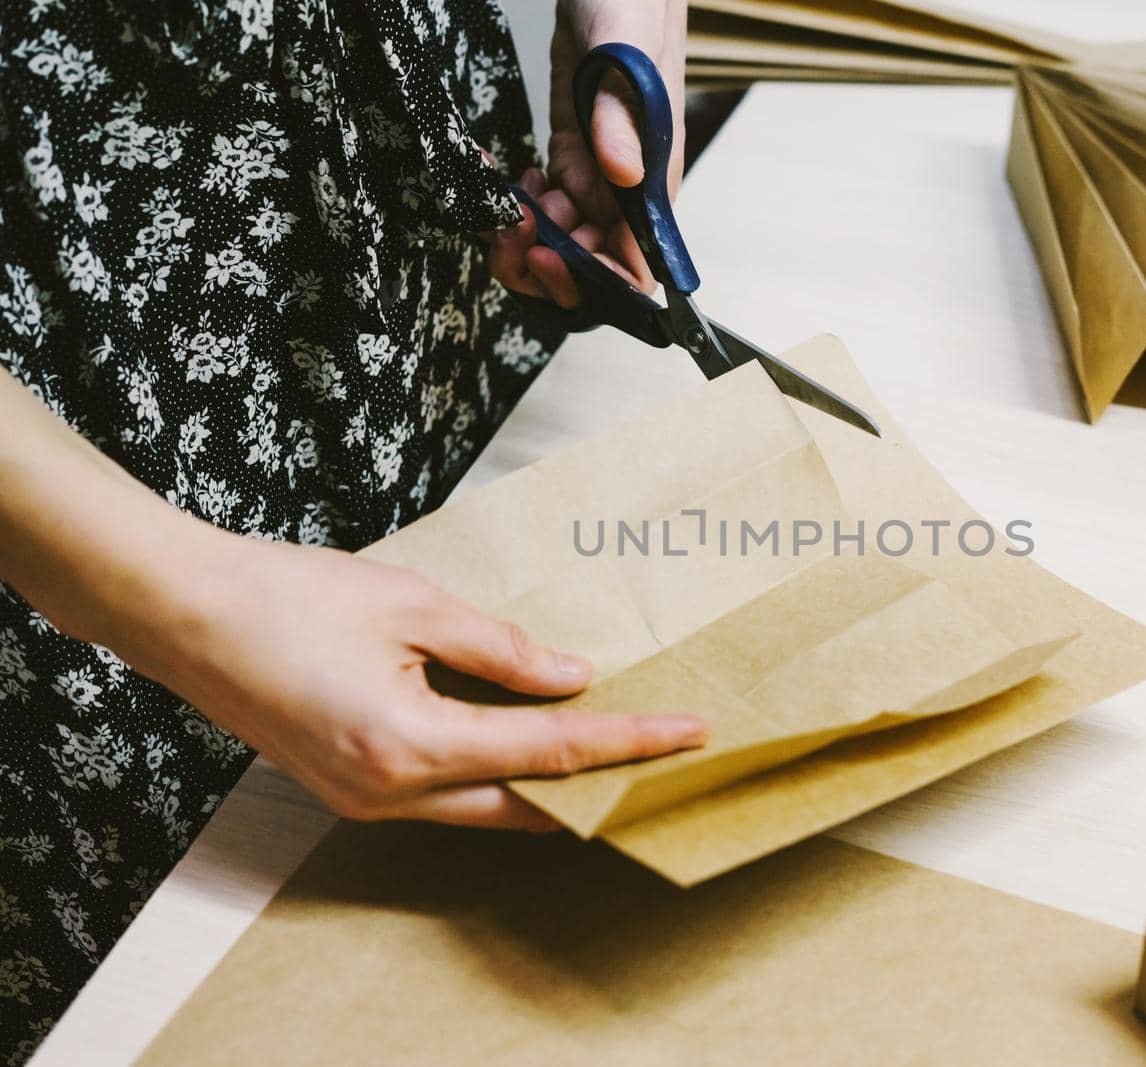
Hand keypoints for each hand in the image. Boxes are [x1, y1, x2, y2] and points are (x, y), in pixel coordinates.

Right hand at [108, 530, 707, 830]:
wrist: (184, 613)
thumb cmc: (287, 597)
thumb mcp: (413, 605)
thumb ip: (502, 650)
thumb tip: (573, 676)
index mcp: (409, 746)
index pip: (549, 752)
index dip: (628, 740)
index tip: (691, 731)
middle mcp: (388, 794)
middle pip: (526, 807)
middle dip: (601, 786)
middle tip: (666, 756)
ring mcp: (364, 800)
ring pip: (485, 811)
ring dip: (549, 787)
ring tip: (615, 750)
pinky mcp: (349, 788)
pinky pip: (445, 799)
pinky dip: (496, 777)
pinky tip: (529, 744)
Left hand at [483, 0, 686, 307]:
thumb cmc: (631, 2)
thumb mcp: (623, 48)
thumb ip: (622, 115)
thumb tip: (623, 175)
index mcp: (651, 180)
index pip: (636, 265)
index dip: (595, 280)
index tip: (552, 255)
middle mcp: (625, 191)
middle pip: (590, 267)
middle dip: (544, 263)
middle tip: (510, 227)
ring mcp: (594, 177)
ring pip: (560, 242)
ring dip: (521, 236)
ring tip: (502, 199)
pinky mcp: (568, 156)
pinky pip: (541, 205)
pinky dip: (513, 203)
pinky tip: (503, 173)